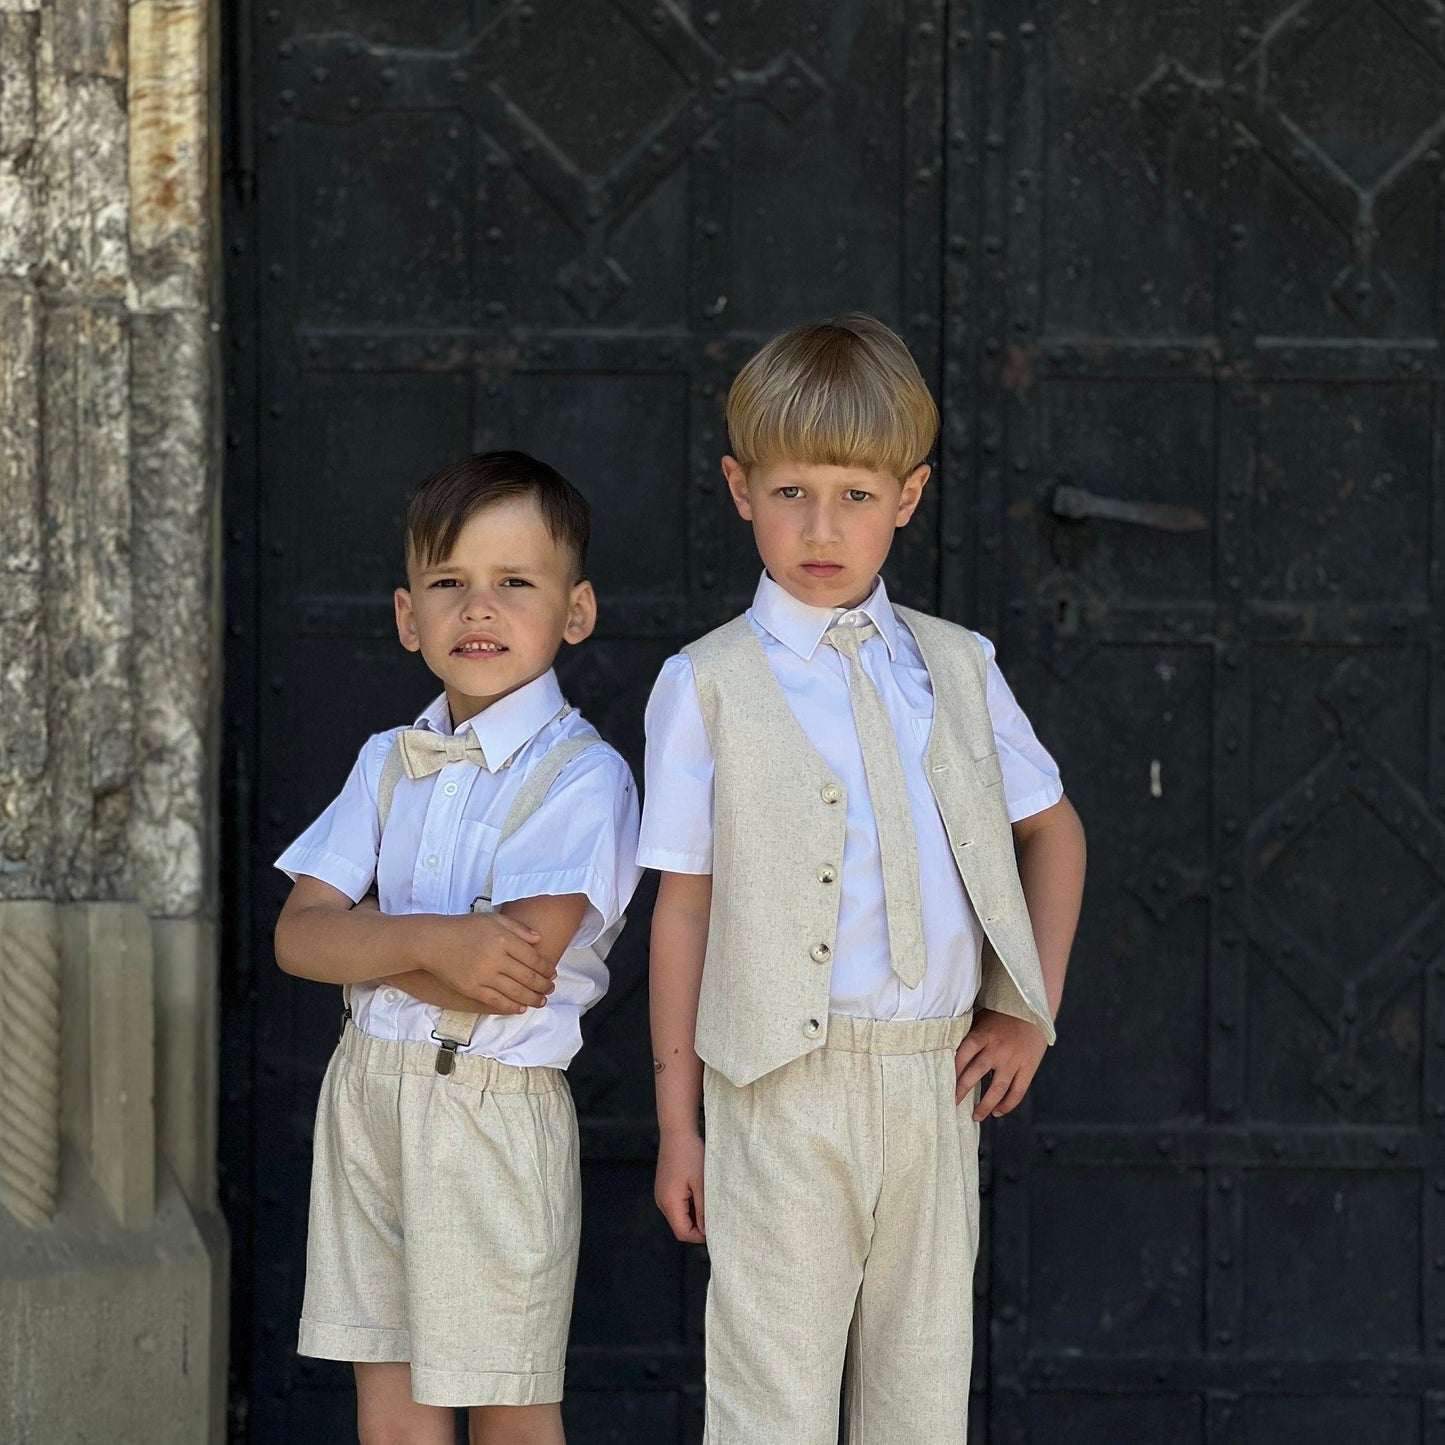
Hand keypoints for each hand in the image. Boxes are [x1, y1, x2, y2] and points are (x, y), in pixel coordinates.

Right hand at [424, 911, 555, 1014]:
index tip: (552, 973)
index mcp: (503, 939)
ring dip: (532, 999)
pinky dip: (511, 1006)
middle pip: (528, 977)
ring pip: (516, 991)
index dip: (546, 968)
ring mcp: (483, 975)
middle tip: (550, 989)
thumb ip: (517, 928)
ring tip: (541, 1001)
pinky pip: (496, 1001)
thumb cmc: (464, 928)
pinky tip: (520, 1008)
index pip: (533, 958)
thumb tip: (539, 939)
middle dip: (543, 986)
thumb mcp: (492, 919)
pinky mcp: (472, 989)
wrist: (433, 942)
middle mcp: (496, 958)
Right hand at [655, 1129, 705, 1242]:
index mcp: (670, 1202)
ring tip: (708, 1200)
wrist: (677, 1132)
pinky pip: (676, 1206)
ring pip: (679, 1217)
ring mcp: (661, 1195)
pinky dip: (689, 1206)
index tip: (716, 1227)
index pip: (683, 1233)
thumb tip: (706, 1231)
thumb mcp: (702, 1183)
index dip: (700, 1236)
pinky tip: (699, 1193)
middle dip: (698, 1226)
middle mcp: (661, 1202)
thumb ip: (704, 1210)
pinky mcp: (663, 1188)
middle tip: (716, 1214)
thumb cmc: (691, 1155)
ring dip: (694, 1215)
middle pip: (680, 1227)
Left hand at [954, 1008, 1047, 1120]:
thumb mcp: (982, 1019)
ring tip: (975, 1116)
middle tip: (952, 1104)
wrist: (1034, 1010)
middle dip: (961, 1091)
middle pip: (975, 1073)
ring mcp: (1014, 1060)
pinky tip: (998, 1112)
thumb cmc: (1003, 1015)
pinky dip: (1007, 1105)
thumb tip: (949, 1053)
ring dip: (985, 1105)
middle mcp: (997, 1049)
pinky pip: (1017, 1091)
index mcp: (982, 1035)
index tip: (943, 1084)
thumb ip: (970, 1036)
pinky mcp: (1028, 1068)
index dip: (952, 1071)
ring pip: (997, 1089)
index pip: (962, 1055)